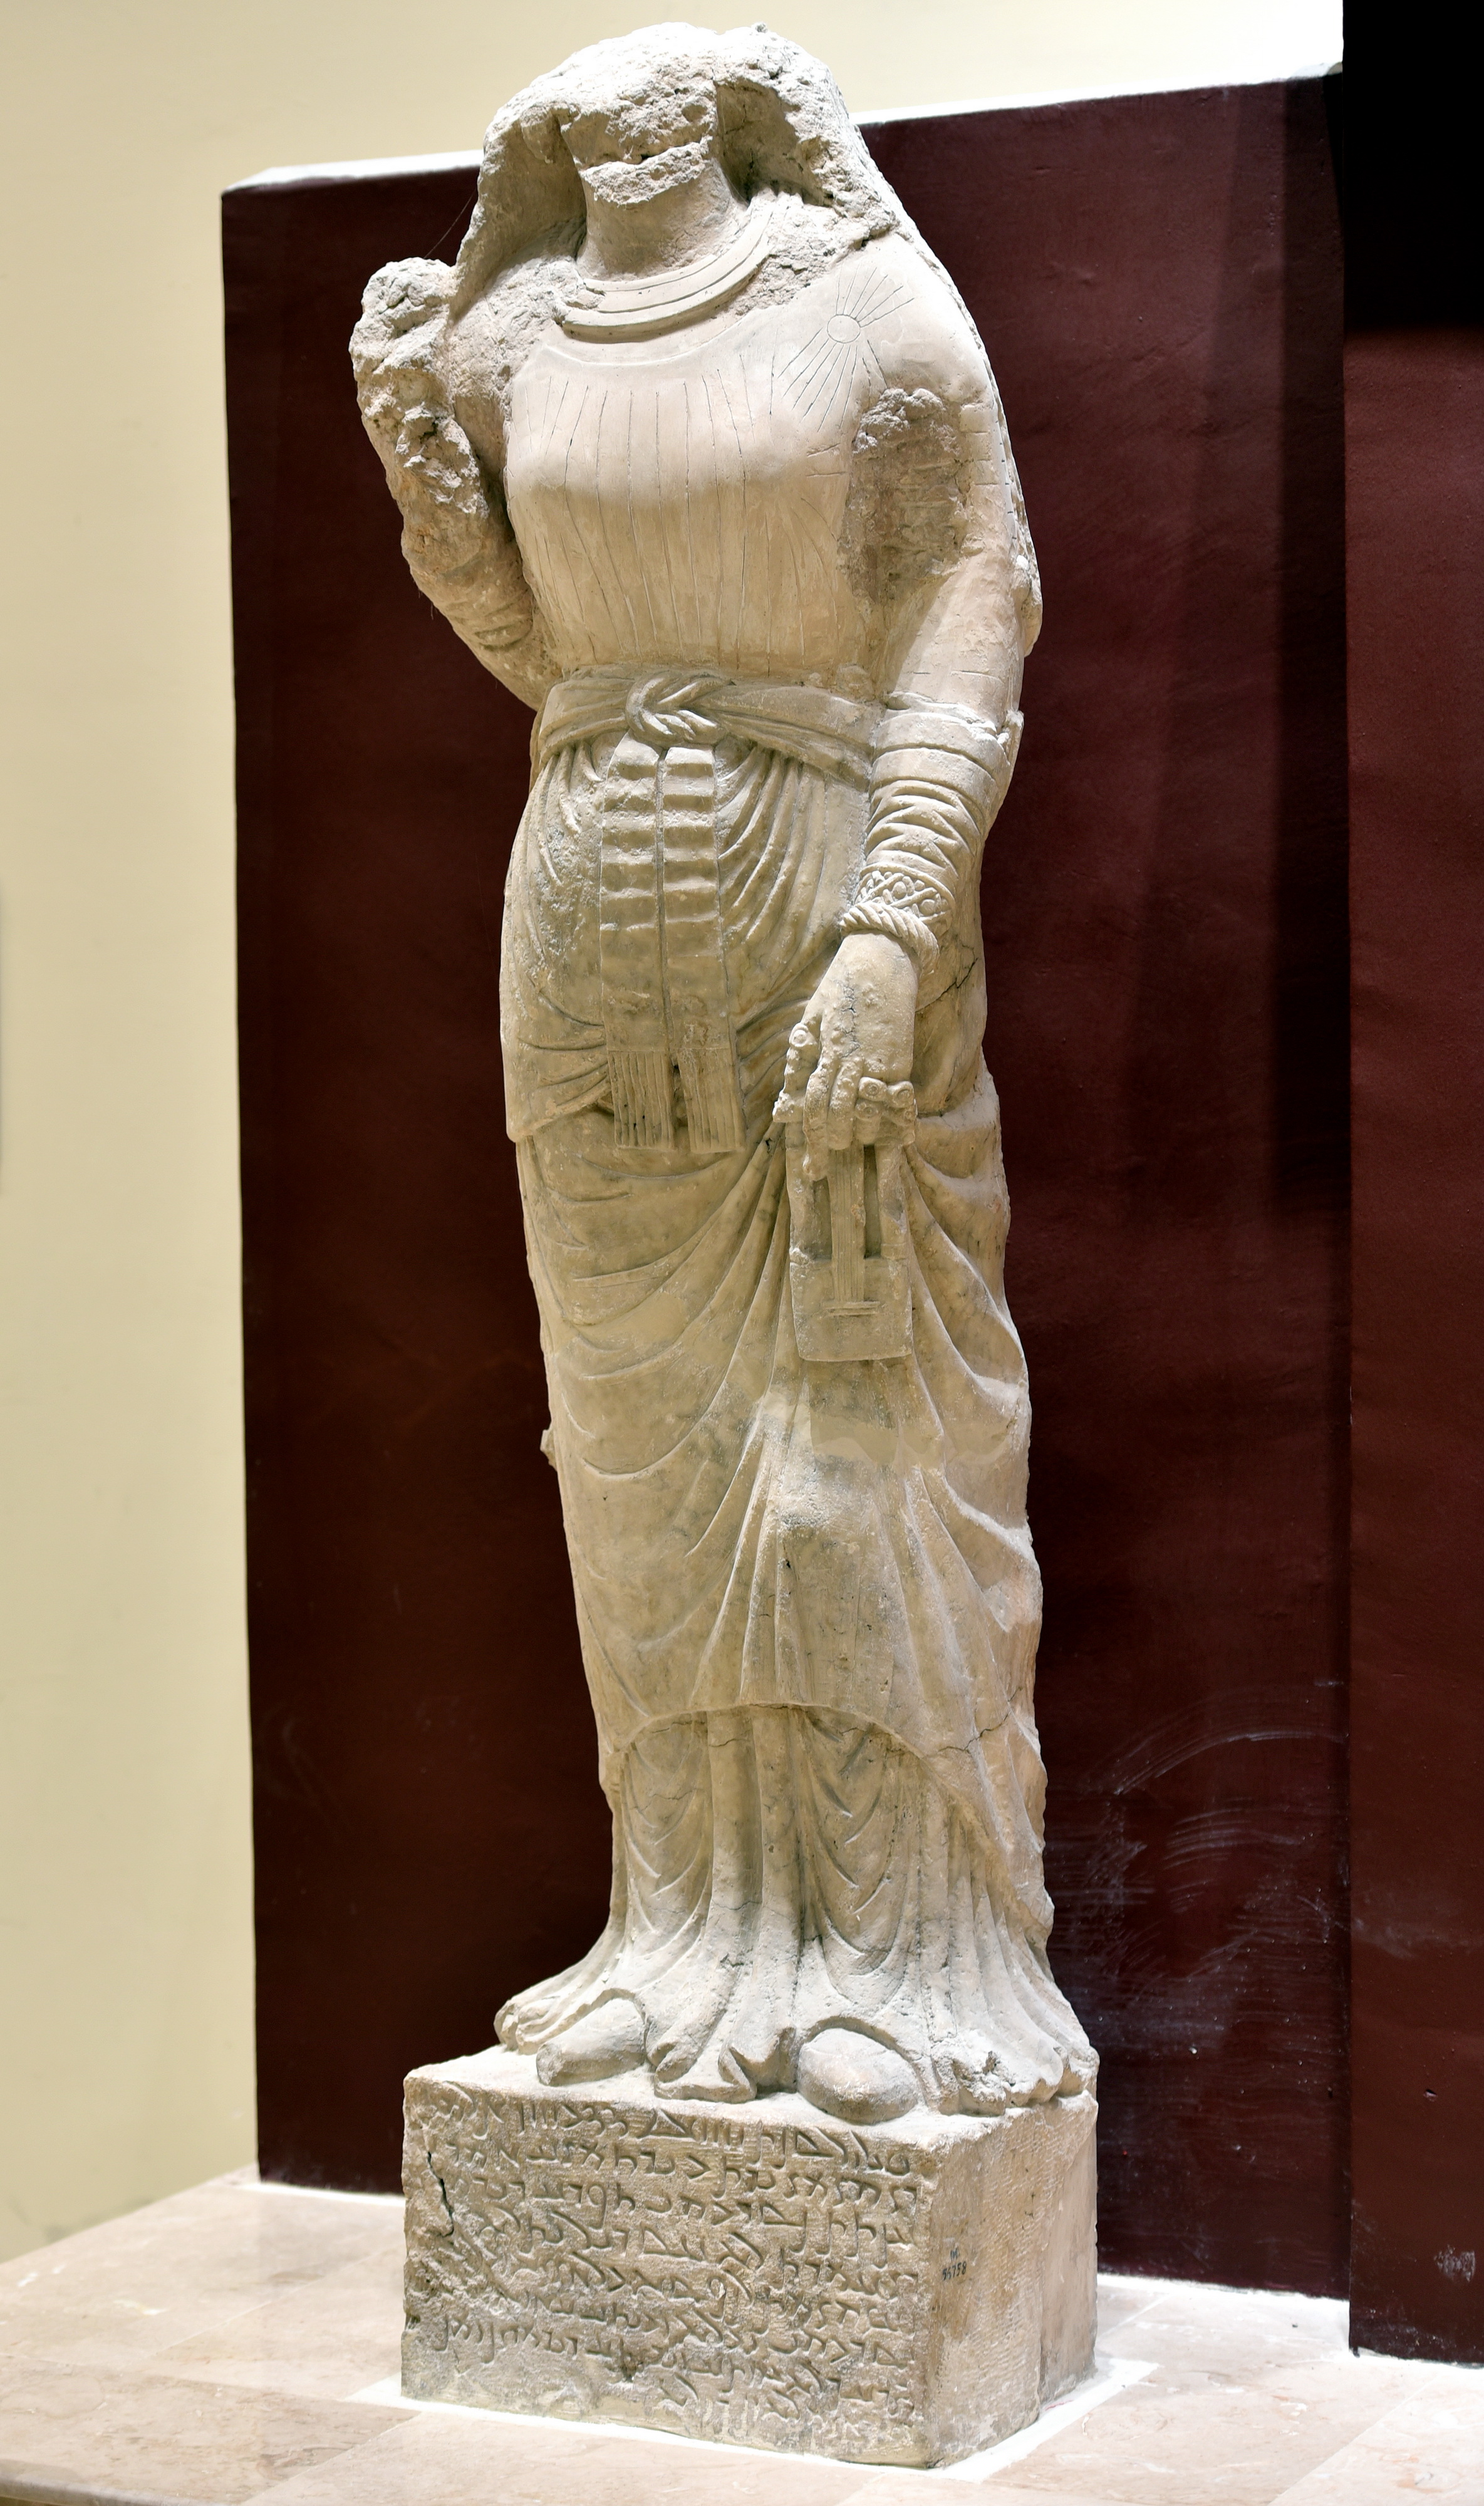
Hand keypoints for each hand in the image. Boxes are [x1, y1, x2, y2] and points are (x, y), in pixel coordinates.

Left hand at [783, 934, 917, 1175]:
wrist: (883, 960)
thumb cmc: (839, 988)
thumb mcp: (810, 1019)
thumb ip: (800, 1060)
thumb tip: (785, 1103)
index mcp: (827, 1050)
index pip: (816, 1104)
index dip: (812, 1138)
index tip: (812, 1168)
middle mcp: (854, 1060)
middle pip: (840, 1117)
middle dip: (834, 1141)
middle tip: (828, 1155)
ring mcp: (881, 1062)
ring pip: (869, 1117)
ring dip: (860, 1135)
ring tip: (853, 1140)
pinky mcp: (902, 1062)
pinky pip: (893, 1104)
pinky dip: (888, 1123)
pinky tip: (884, 1133)